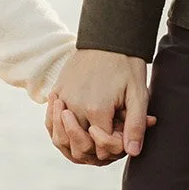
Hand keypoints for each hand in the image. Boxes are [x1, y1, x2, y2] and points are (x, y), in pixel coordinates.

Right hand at [44, 49, 153, 165]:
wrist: (108, 37)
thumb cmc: (127, 65)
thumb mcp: (138, 94)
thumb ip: (136, 125)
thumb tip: (132, 152)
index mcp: (96, 109)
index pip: (101, 147)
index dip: (114, 147)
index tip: (123, 134)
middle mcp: (74, 106)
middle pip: (79, 146)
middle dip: (95, 149)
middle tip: (108, 137)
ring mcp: (62, 99)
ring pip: (60, 138)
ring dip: (75, 144)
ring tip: (89, 136)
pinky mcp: (56, 91)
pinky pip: (50, 121)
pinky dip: (59, 131)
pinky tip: (72, 128)